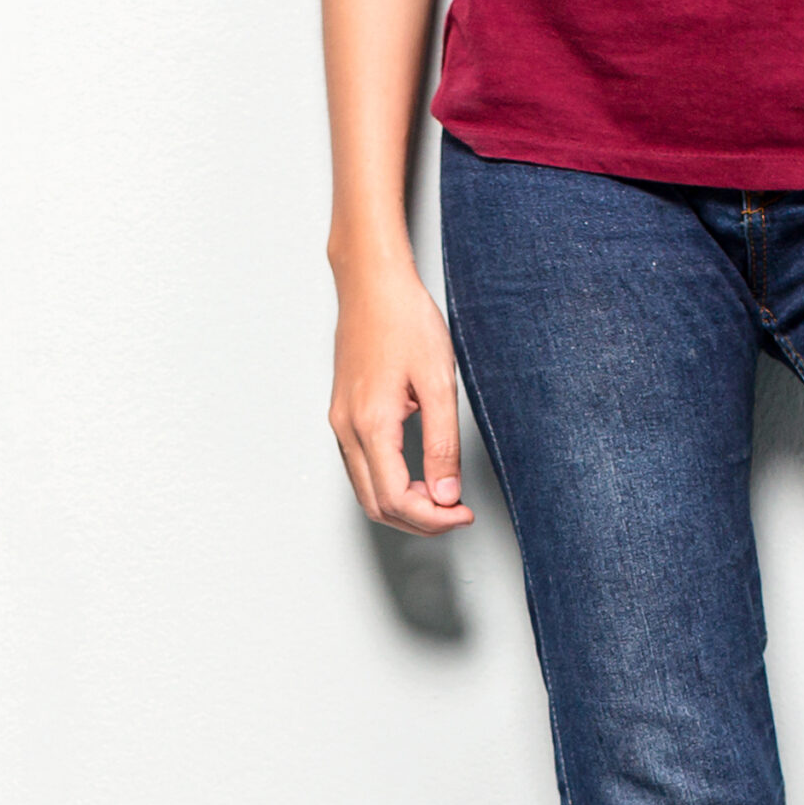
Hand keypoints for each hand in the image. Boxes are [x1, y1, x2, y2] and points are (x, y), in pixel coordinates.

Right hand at [328, 258, 473, 533]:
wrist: (372, 284)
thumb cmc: (404, 321)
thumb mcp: (438, 383)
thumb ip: (442, 444)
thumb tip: (446, 494)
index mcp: (371, 424)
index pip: (397, 499)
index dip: (433, 518)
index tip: (463, 512)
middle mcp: (347, 430)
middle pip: (377, 506)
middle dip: (419, 521)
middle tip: (456, 511)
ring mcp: (340, 424)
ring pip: (367, 492)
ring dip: (404, 505)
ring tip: (442, 495)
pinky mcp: (343, 416)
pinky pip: (362, 470)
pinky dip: (390, 485)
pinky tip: (418, 475)